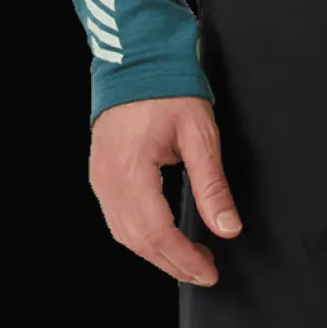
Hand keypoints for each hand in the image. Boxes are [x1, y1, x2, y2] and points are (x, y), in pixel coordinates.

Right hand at [90, 95, 244, 285]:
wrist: (138, 56)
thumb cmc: (168, 85)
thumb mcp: (200, 132)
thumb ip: (212, 184)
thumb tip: (227, 226)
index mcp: (131, 171)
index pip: (158, 234)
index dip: (185, 259)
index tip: (209, 271)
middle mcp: (108, 180)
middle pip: (138, 242)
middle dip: (172, 263)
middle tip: (202, 271)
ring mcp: (99, 177)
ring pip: (123, 235)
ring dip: (155, 253)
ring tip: (186, 259)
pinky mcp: (100, 172)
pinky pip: (116, 218)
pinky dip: (140, 235)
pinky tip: (161, 236)